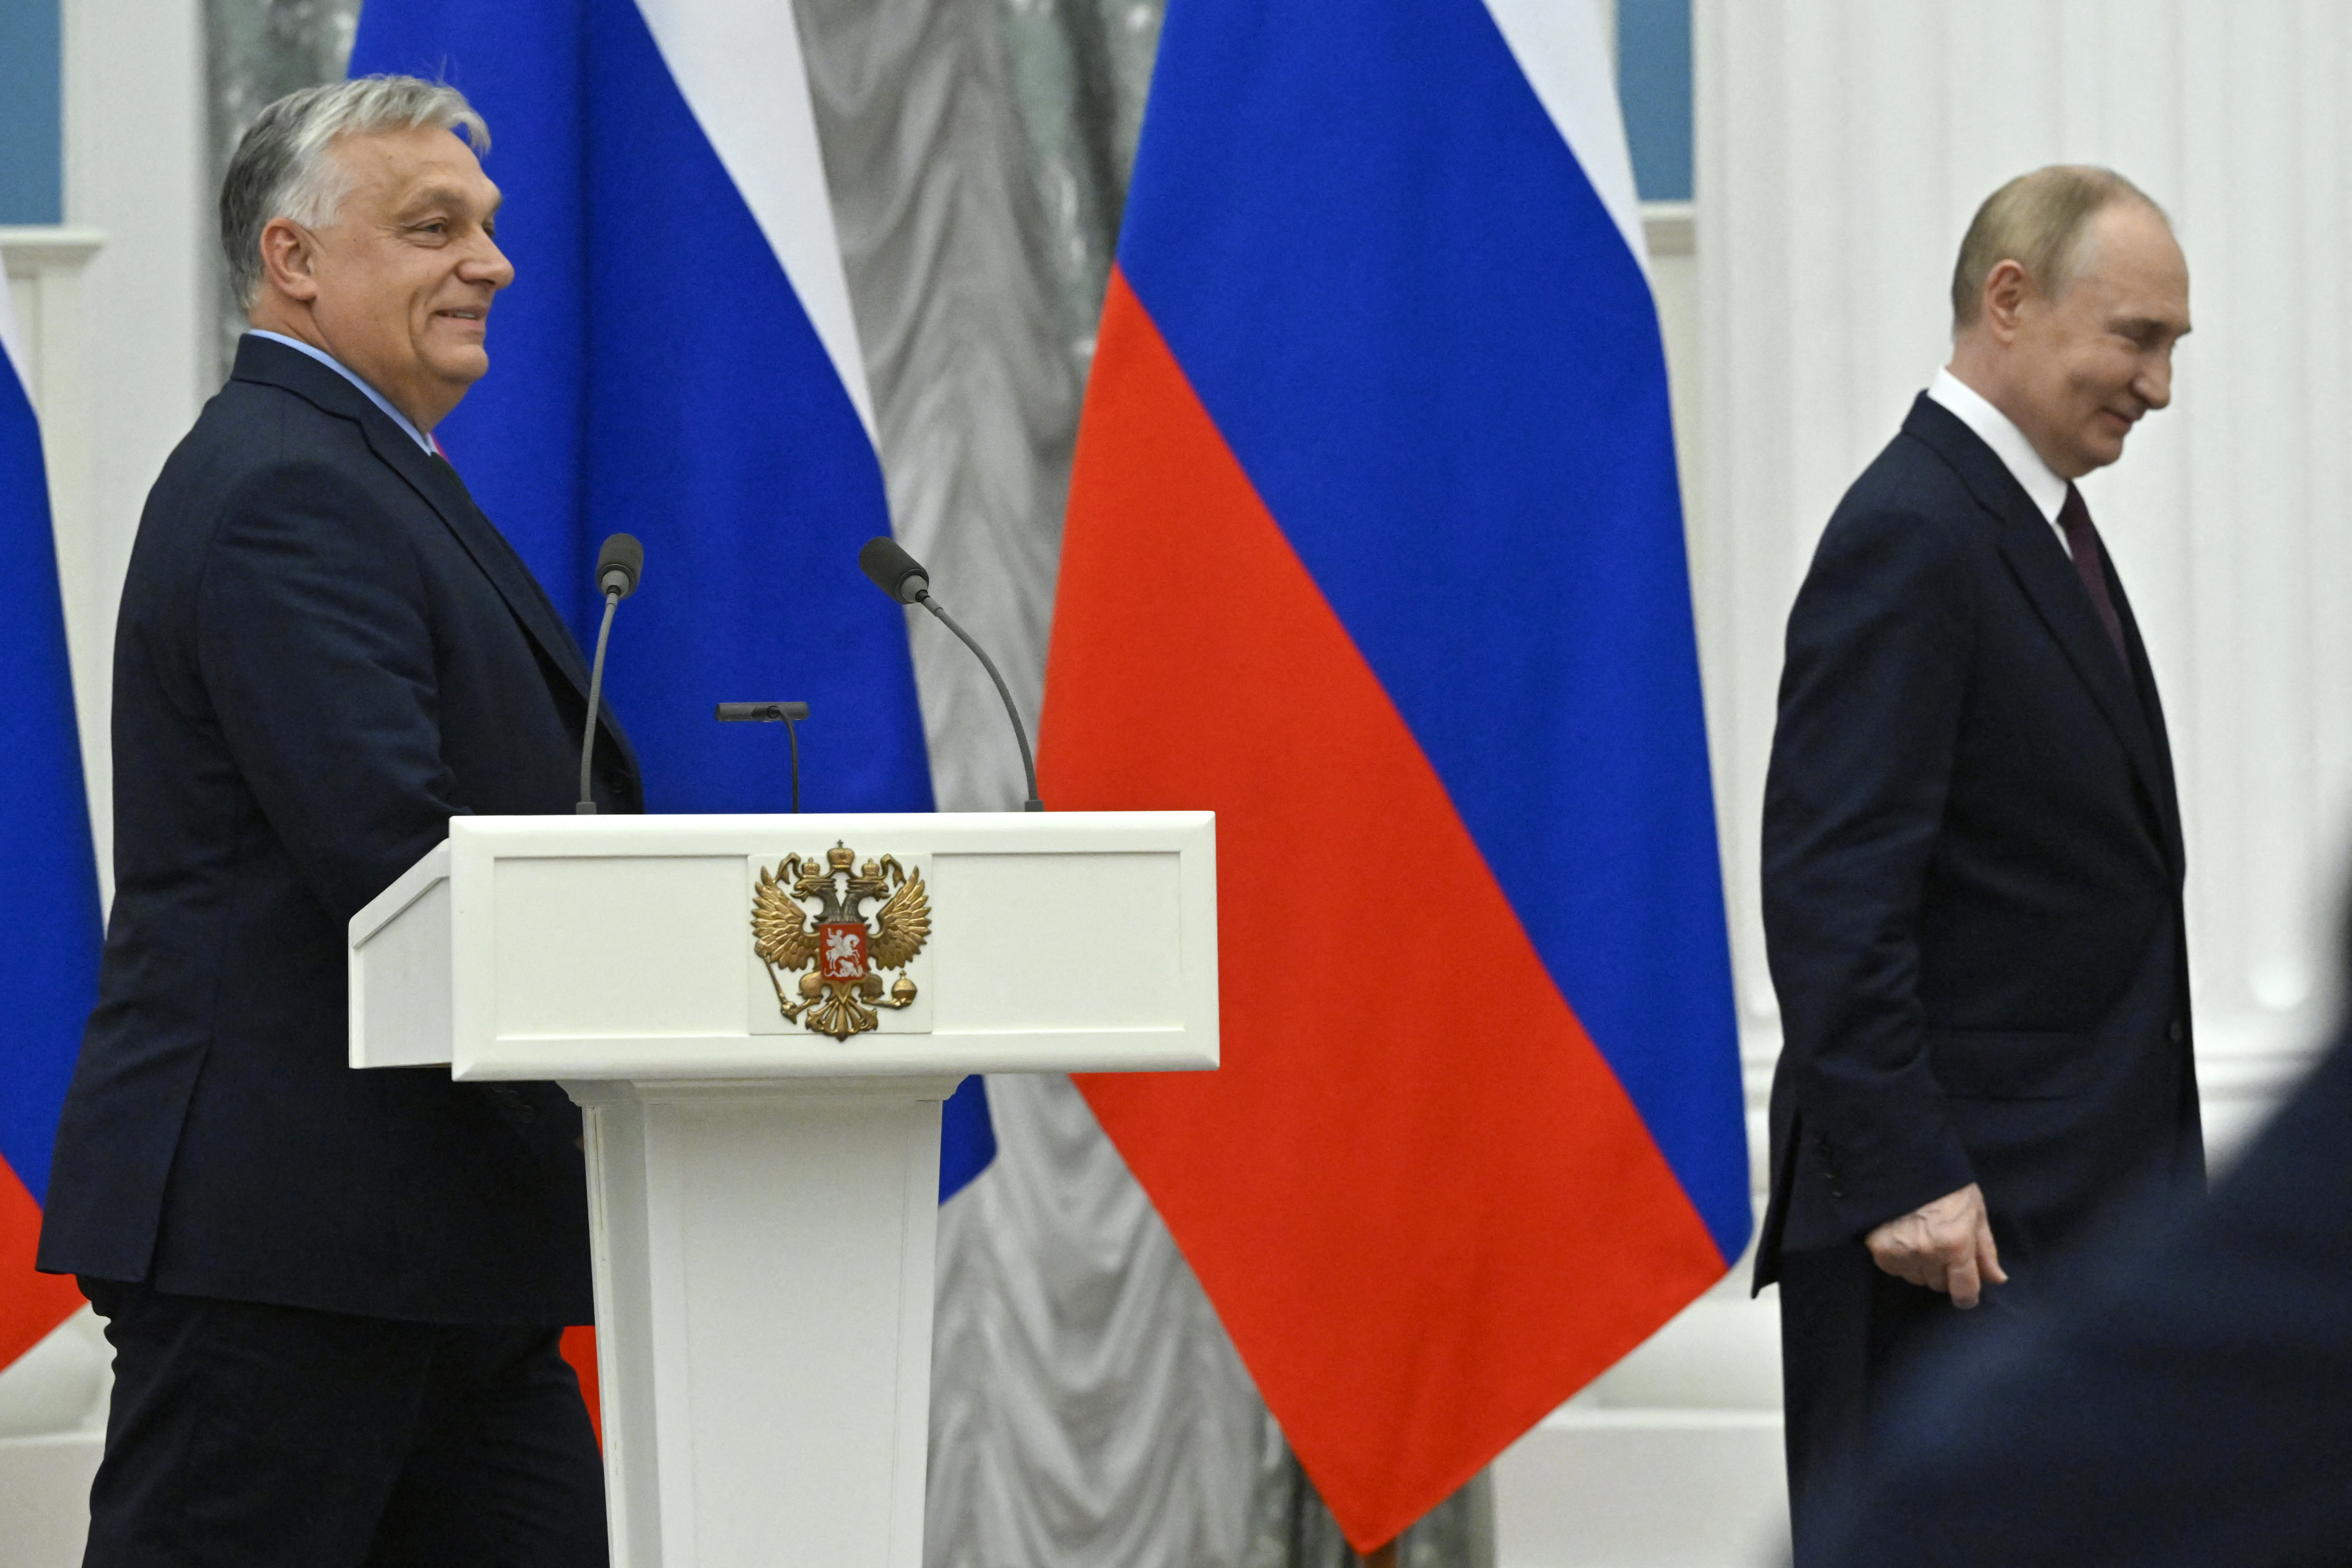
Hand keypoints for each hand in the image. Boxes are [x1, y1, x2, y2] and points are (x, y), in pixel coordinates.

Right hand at [1864, 1182, 2007, 1307]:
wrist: (1904, 1161)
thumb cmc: (1947, 1185)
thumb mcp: (1975, 1212)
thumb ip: (1985, 1250)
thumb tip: (1997, 1280)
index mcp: (1956, 1244)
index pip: (1964, 1291)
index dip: (1967, 1296)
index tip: (1965, 1293)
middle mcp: (1929, 1253)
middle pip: (1938, 1285)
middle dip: (1943, 1272)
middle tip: (1941, 1247)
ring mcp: (1901, 1252)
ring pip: (1915, 1278)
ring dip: (1920, 1267)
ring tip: (1920, 1240)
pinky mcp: (1878, 1248)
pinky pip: (1893, 1269)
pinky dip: (1899, 1259)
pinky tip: (1902, 1238)